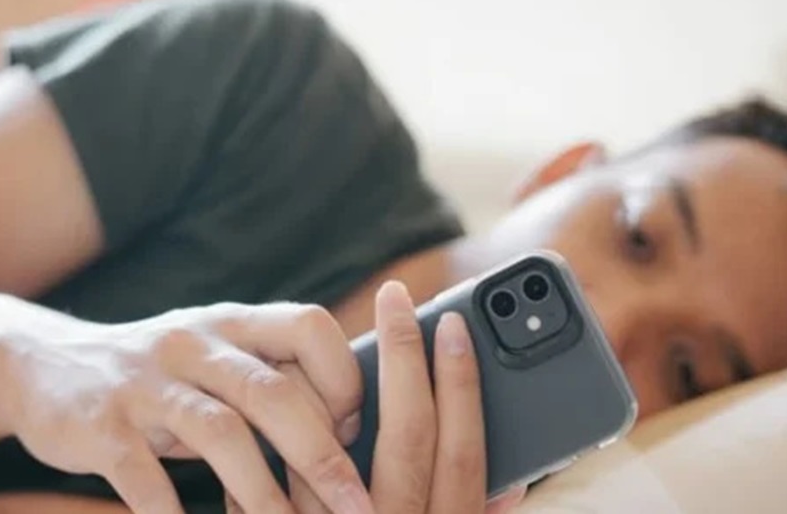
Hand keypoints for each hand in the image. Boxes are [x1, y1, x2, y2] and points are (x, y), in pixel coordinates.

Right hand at [0, 303, 375, 513]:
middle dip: (321, 456)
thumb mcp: (213, 357)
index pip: (310, 327)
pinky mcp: (100, 426)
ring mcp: (144, 383)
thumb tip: (350, 435)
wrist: (38, 363)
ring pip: (219, 434)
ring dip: (262, 495)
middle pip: (273, 392)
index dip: (342, 378)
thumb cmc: (158, 375)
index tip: (352, 432)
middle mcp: (192, 343)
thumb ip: (270, 378)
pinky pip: (145, 477)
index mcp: (231, 323)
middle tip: (355, 508)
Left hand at [245, 282, 525, 513]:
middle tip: (400, 296)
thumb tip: (513, 485)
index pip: (462, 452)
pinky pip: (273, 489)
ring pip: (333, 453)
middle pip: (403, 436)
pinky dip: (283, 440)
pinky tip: (286, 393)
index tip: (455, 324)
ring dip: (338, 387)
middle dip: (403, 360)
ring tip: (341, 333)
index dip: (462, 386)